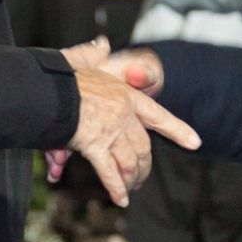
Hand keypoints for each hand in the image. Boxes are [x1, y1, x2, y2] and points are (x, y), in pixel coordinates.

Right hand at [56, 38, 199, 204]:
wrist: (46, 87)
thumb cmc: (60, 75)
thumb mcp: (82, 60)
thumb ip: (93, 54)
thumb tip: (103, 43)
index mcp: (125, 94)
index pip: (158, 115)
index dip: (178, 130)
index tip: (195, 142)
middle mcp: (123, 113)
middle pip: (144, 146)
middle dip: (145, 166)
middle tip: (143, 178)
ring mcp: (110, 130)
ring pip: (130, 161)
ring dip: (132, 178)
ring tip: (133, 188)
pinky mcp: (94, 145)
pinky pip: (109, 172)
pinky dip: (116, 188)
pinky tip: (121, 199)